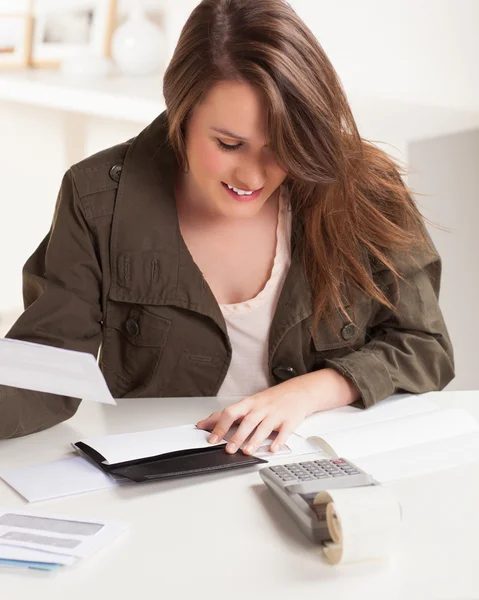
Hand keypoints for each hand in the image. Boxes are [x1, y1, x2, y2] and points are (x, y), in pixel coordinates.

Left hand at [196, 369, 359, 454]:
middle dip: (237, 436)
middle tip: (228, 449)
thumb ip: (228, 414)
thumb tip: (204, 423)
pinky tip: (273, 449)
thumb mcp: (248, 403)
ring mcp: (276, 414)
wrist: (298, 391)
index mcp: (249, 404)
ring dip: (254, 440)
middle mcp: (261, 408)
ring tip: (247, 451)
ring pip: (264, 427)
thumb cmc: (270, 400)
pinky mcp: (289, 421)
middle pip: (247, 421)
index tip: (211, 438)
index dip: (220, 425)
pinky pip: (284, 432)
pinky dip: (279, 441)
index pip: (231, 412)